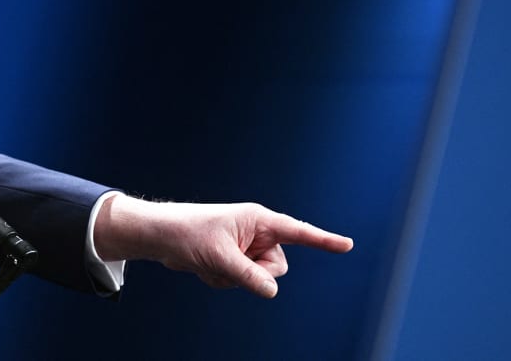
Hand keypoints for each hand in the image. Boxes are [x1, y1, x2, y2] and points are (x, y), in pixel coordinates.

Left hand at [93, 194, 352, 297]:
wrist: (162, 237)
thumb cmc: (189, 235)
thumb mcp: (219, 257)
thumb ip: (248, 275)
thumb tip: (272, 291)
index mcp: (258, 220)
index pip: (297, 232)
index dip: (323, 240)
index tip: (348, 245)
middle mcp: (256, 232)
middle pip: (278, 266)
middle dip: (256, 274)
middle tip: (228, 263)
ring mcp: (246, 247)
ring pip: (260, 278)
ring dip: (235, 279)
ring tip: (211, 262)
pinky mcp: (236, 259)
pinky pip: (243, 282)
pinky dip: (224, 280)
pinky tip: (205, 267)